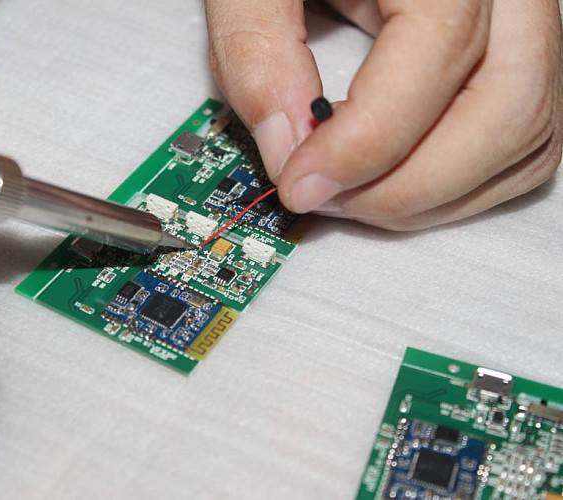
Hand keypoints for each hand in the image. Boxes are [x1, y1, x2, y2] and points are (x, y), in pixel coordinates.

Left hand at [206, 0, 561, 229]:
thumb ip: (257, 47)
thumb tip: (286, 145)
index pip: (437, 55)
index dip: (365, 142)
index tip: (299, 181)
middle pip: (506, 112)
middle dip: (403, 186)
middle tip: (322, 196)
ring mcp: (530, 22)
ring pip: (524, 136)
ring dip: (430, 195)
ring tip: (347, 193)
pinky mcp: (524, 56)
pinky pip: (522, 142)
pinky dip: (457, 183)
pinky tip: (391, 180)